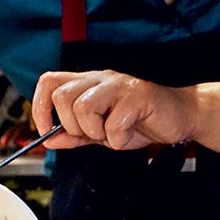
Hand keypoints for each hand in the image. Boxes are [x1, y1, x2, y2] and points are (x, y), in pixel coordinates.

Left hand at [31, 70, 196, 150]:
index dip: (40, 107)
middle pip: (62, 96)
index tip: (46, 130)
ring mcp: (118, 85)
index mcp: (87, 84)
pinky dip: (117, 139)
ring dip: (94, 131)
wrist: (178, 117)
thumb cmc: (139, 122)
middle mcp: (99, 79)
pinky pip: (113, 123)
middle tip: (91, 134)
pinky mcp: (138, 96)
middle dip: (71, 125)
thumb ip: (74, 136)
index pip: (49, 82)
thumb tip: (48, 140)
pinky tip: (128, 136)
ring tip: (110, 134)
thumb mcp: (99, 133)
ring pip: (83, 107)